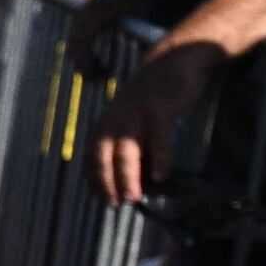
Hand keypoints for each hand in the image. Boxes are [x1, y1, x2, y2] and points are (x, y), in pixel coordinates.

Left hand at [84, 43, 218, 205]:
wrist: (174, 62)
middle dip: (105, 181)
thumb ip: (131, 146)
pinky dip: (159, 157)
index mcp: (105, 123)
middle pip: (102, 154)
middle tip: (115, 204)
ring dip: (127, 175)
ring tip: (133, 197)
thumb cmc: (154, 100)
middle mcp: (114, 119)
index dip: (94, 180)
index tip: (102, 199)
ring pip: (126, 149)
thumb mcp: (134, 121)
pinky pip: (157, 137)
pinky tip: (161, 175)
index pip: (91, 157)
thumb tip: (135, 180)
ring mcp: (135, 113)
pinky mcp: (159, 108)